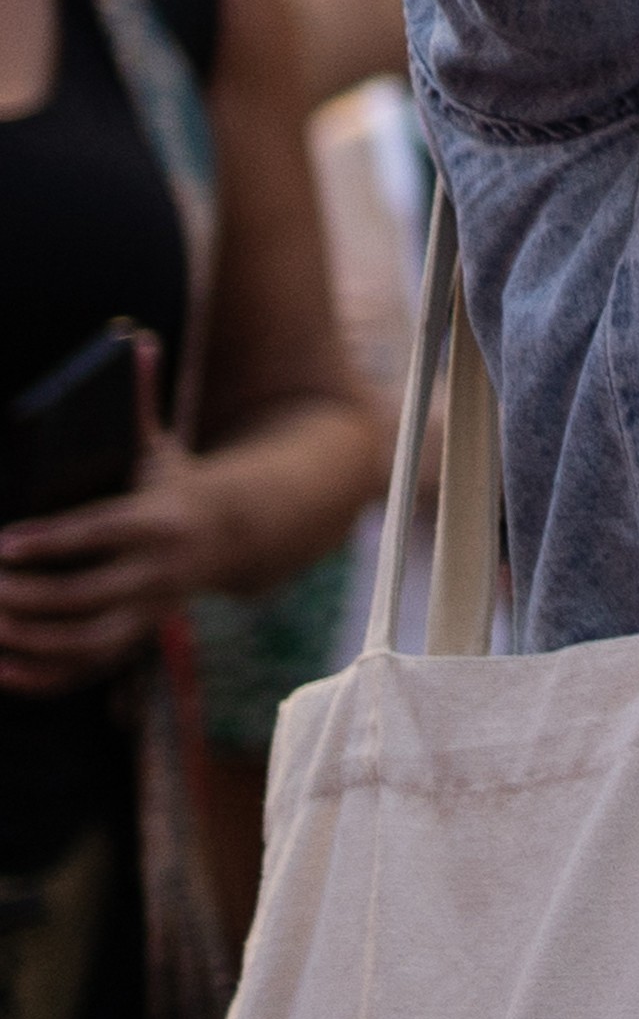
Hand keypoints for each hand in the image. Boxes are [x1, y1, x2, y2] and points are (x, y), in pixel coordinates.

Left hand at [0, 338, 214, 694]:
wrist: (235, 537)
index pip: (102, 534)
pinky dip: (42, 678)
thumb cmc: (175, 482)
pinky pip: (87, 670)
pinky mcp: (137, 638)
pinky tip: (0, 669)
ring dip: (29, 640)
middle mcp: (161, 574)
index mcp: (162, 522)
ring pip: (87, 641)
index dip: (52, 542)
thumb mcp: (162, 443)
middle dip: (28, 596)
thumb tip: (131, 340)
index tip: (3, 542)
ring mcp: (151, 612)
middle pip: (88, 596)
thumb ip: (139, 398)